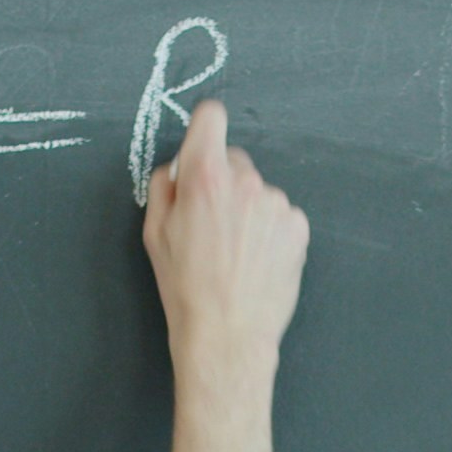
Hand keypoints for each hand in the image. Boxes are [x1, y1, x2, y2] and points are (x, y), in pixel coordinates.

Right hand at [140, 100, 306, 424]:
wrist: (227, 333)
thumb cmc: (185, 288)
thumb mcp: (154, 234)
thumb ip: (164, 186)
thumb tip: (176, 167)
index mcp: (204, 178)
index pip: (211, 118)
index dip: (205, 128)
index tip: (204, 142)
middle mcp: (245, 182)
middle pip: (234, 160)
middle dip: (223, 183)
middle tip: (212, 225)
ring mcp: (276, 204)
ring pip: (258, 192)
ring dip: (248, 210)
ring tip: (235, 252)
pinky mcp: (297, 225)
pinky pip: (279, 215)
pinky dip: (269, 230)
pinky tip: (255, 260)